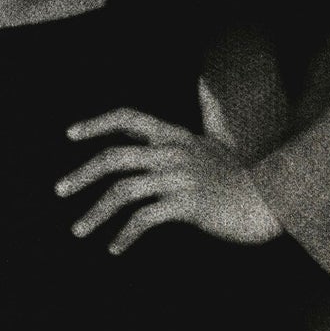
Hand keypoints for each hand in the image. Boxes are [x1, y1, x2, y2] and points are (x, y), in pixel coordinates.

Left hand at [56, 108, 283, 255]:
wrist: (270, 202)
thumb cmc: (243, 176)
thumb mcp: (220, 140)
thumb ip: (208, 114)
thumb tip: (205, 83)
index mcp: (175, 136)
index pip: (128, 117)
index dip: (97, 123)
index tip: (71, 136)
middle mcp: (173, 152)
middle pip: (114, 157)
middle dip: (82, 174)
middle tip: (60, 190)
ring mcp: (179, 178)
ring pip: (122, 191)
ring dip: (95, 212)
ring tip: (79, 229)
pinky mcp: (186, 205)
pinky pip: (143, 219)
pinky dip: (124, 235)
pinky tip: (115, 248)